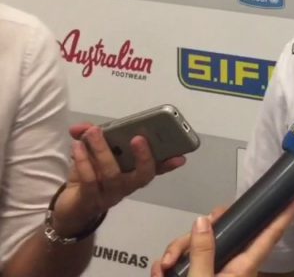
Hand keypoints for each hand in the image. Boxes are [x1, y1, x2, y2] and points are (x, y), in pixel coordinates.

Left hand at [53, 123, 186, 234]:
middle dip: (144, 157)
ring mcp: (110, 196)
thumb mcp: (91, 155)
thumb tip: (81, 127)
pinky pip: (90, 181)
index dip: (169, 164)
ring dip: (103, 151)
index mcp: (133, 174)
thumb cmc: (89, 178)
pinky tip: (77, 146)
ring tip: (93, 133)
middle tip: (138, 137)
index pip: (155, 169)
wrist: (70, 209)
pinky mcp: (90, 201)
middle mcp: (127, 186)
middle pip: (142, 176)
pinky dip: (83, 162)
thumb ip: (89, 138)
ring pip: (112, 175)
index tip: (180, 157)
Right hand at [152, 197, 293, 276]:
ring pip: (199, 246)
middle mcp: (233, 267)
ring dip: (178, 254)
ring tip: (163, 270)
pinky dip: (172, 266)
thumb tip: (204, 221)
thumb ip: (203, 252)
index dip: (283, 216)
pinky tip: (160, 273)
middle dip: (194, 237)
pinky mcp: (201, 276)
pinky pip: (188, 262)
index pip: (268, 237)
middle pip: (222, 234)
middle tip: (174, 254)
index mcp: (243, 267)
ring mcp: (216, 271)